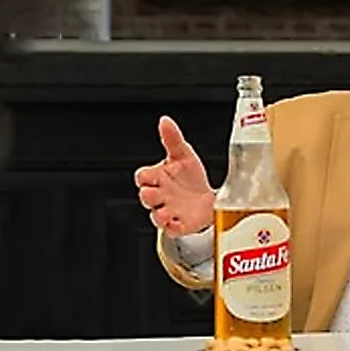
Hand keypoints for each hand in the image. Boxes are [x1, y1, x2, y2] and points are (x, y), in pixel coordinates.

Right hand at [134, 116, 214, 236]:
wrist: (207, 199)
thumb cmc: (190, 178)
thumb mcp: (183, 155)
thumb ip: (172, 139)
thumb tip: (165, 121)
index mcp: (158, 178)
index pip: (142, 177)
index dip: (145, 177)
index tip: (154, 175)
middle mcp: (160, 195)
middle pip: (145, 196)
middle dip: (149, 195)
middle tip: (160, 191)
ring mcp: (168, 211)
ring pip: (156, 215)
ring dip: (160, 213)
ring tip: (170, 208)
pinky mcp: (178, 225)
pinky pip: (171, 229)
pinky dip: (173, 227)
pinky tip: (179, 221)